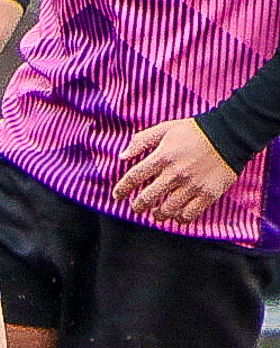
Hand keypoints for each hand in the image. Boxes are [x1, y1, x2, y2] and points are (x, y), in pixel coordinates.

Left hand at [112, 118, 236, 223]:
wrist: (231, 135)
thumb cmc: (195, 131)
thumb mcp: (165, 128)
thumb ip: (141, 141)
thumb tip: (122, 156)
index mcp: (162, 157)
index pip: (133, 177)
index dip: (121, 189)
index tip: (117, 195)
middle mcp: (174, 174)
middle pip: (146, 198)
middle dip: (137, 206)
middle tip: (136, 207)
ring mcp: (191, 186)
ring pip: (166, 210)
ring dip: (157, 215)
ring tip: (156, 213)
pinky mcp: (207, 194)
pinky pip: (189, 214)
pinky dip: (179, 218)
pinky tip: (176, 215)